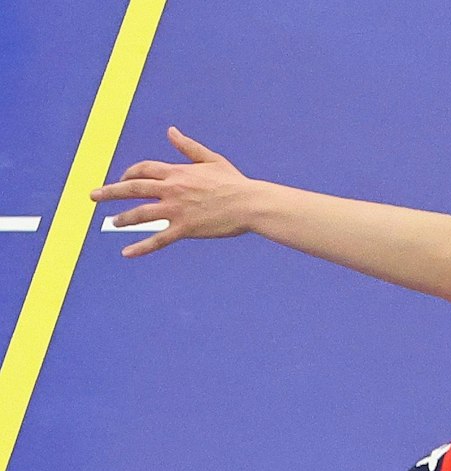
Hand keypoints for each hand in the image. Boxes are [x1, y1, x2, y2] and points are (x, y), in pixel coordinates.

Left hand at [90, 127, 257, 256]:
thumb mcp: (211, 159)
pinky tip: (127, 252)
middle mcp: (172, 189)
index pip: (144, 169)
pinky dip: (141, 247)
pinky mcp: (185, 229)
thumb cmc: (235, 183)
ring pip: (140, 214)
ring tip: (113, 222)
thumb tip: (171, 131)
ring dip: (123, 218)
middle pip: (133, 188)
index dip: (130, 172)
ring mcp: (176, 210)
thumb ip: (188, 147)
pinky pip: (158, 239)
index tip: (123, 178)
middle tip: (93, 196)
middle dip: (110, 192)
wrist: (250, 204)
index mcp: (177, 172)